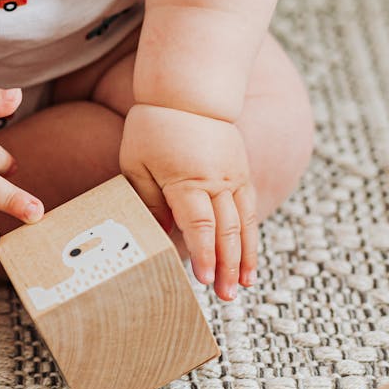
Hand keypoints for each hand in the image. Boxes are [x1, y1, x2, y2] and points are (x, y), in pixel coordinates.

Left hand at [119, 104, 257, 300]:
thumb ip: (148, 201)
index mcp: (188, 180)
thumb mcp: (138, 165)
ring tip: (244, 285)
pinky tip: (248, 258)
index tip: (204, 279)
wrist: (189, 92)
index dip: (203, 254)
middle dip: (227, 266)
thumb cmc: (154, 128)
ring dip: (244, 257)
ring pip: (244, 223)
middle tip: (225, 296)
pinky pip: (249, 209)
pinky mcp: (241, 172)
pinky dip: (251, 236)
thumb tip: (161, 236)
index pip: (199, 225)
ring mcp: (234, 176)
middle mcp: (217, 181)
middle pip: (226, 231)